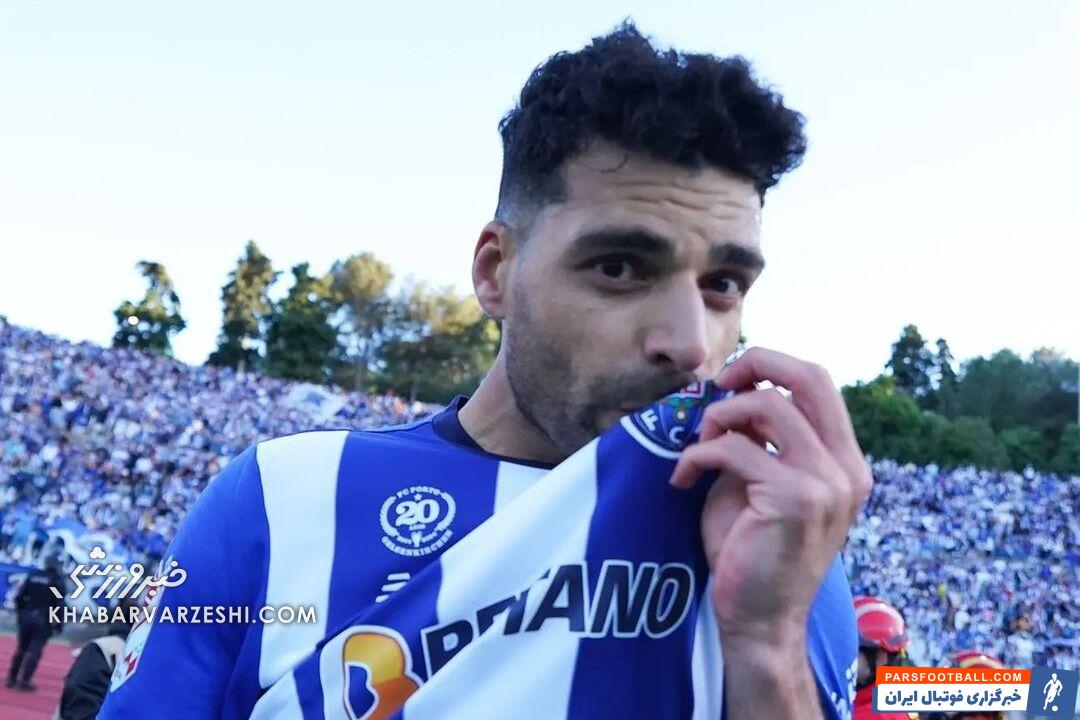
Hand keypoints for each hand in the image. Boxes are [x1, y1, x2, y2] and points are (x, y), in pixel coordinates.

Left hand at [669, 347, 872, 641]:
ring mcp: (827, 484)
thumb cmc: (751, 550)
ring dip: (720, 417)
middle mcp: (847, 469)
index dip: (772, 365)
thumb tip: (736, 391)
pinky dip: (698, 454)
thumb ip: (758, 439)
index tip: (732, 380)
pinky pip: (735, 449)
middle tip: (717, 383)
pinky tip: (683, 478)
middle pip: (812, 377)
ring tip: (699, 447)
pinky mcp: (795, 501)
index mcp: (844, 462)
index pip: (820, 382)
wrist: (758, 620)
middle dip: (756, 363)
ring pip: (769, 406)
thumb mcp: (759, 482)